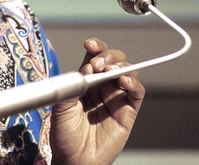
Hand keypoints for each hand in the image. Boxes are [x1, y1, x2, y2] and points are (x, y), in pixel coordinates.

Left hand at [49, 38, 144, 164]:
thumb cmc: (65, 136)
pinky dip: (133, 83)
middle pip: (114, 60)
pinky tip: (123, 81)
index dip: (96, 48)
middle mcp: (102, 87)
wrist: (73, 160)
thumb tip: (85, 69)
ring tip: (109, 72)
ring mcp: (116, 98)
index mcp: (86, 82)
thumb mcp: (61, 107)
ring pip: (127, 71)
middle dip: (107, 55)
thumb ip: (73, 86)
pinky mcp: (128, 112)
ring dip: (120, 66)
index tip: (90, 45)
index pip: (95, 56)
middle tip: (97, 64)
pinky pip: (137, 92)